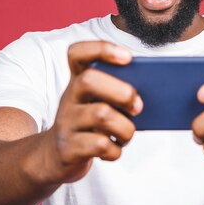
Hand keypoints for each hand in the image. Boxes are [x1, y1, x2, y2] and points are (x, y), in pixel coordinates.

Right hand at [38, 41, 142, 184]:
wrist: (58, 155)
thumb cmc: (89, 123)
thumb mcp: (98, 103)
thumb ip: (116, 93)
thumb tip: (145, 98)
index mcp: (77, 80)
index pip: (77, 53)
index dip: (101, 49)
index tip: (128, 57)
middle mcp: (69, 97)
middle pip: (88, 81)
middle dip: (122, 92)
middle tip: (138, 106)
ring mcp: (66, 122)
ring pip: (101, 115)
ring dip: (125, 127)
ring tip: (127, 133)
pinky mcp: (69, 147)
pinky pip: (100, 145)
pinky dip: (116, 150)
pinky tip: (114, 149)